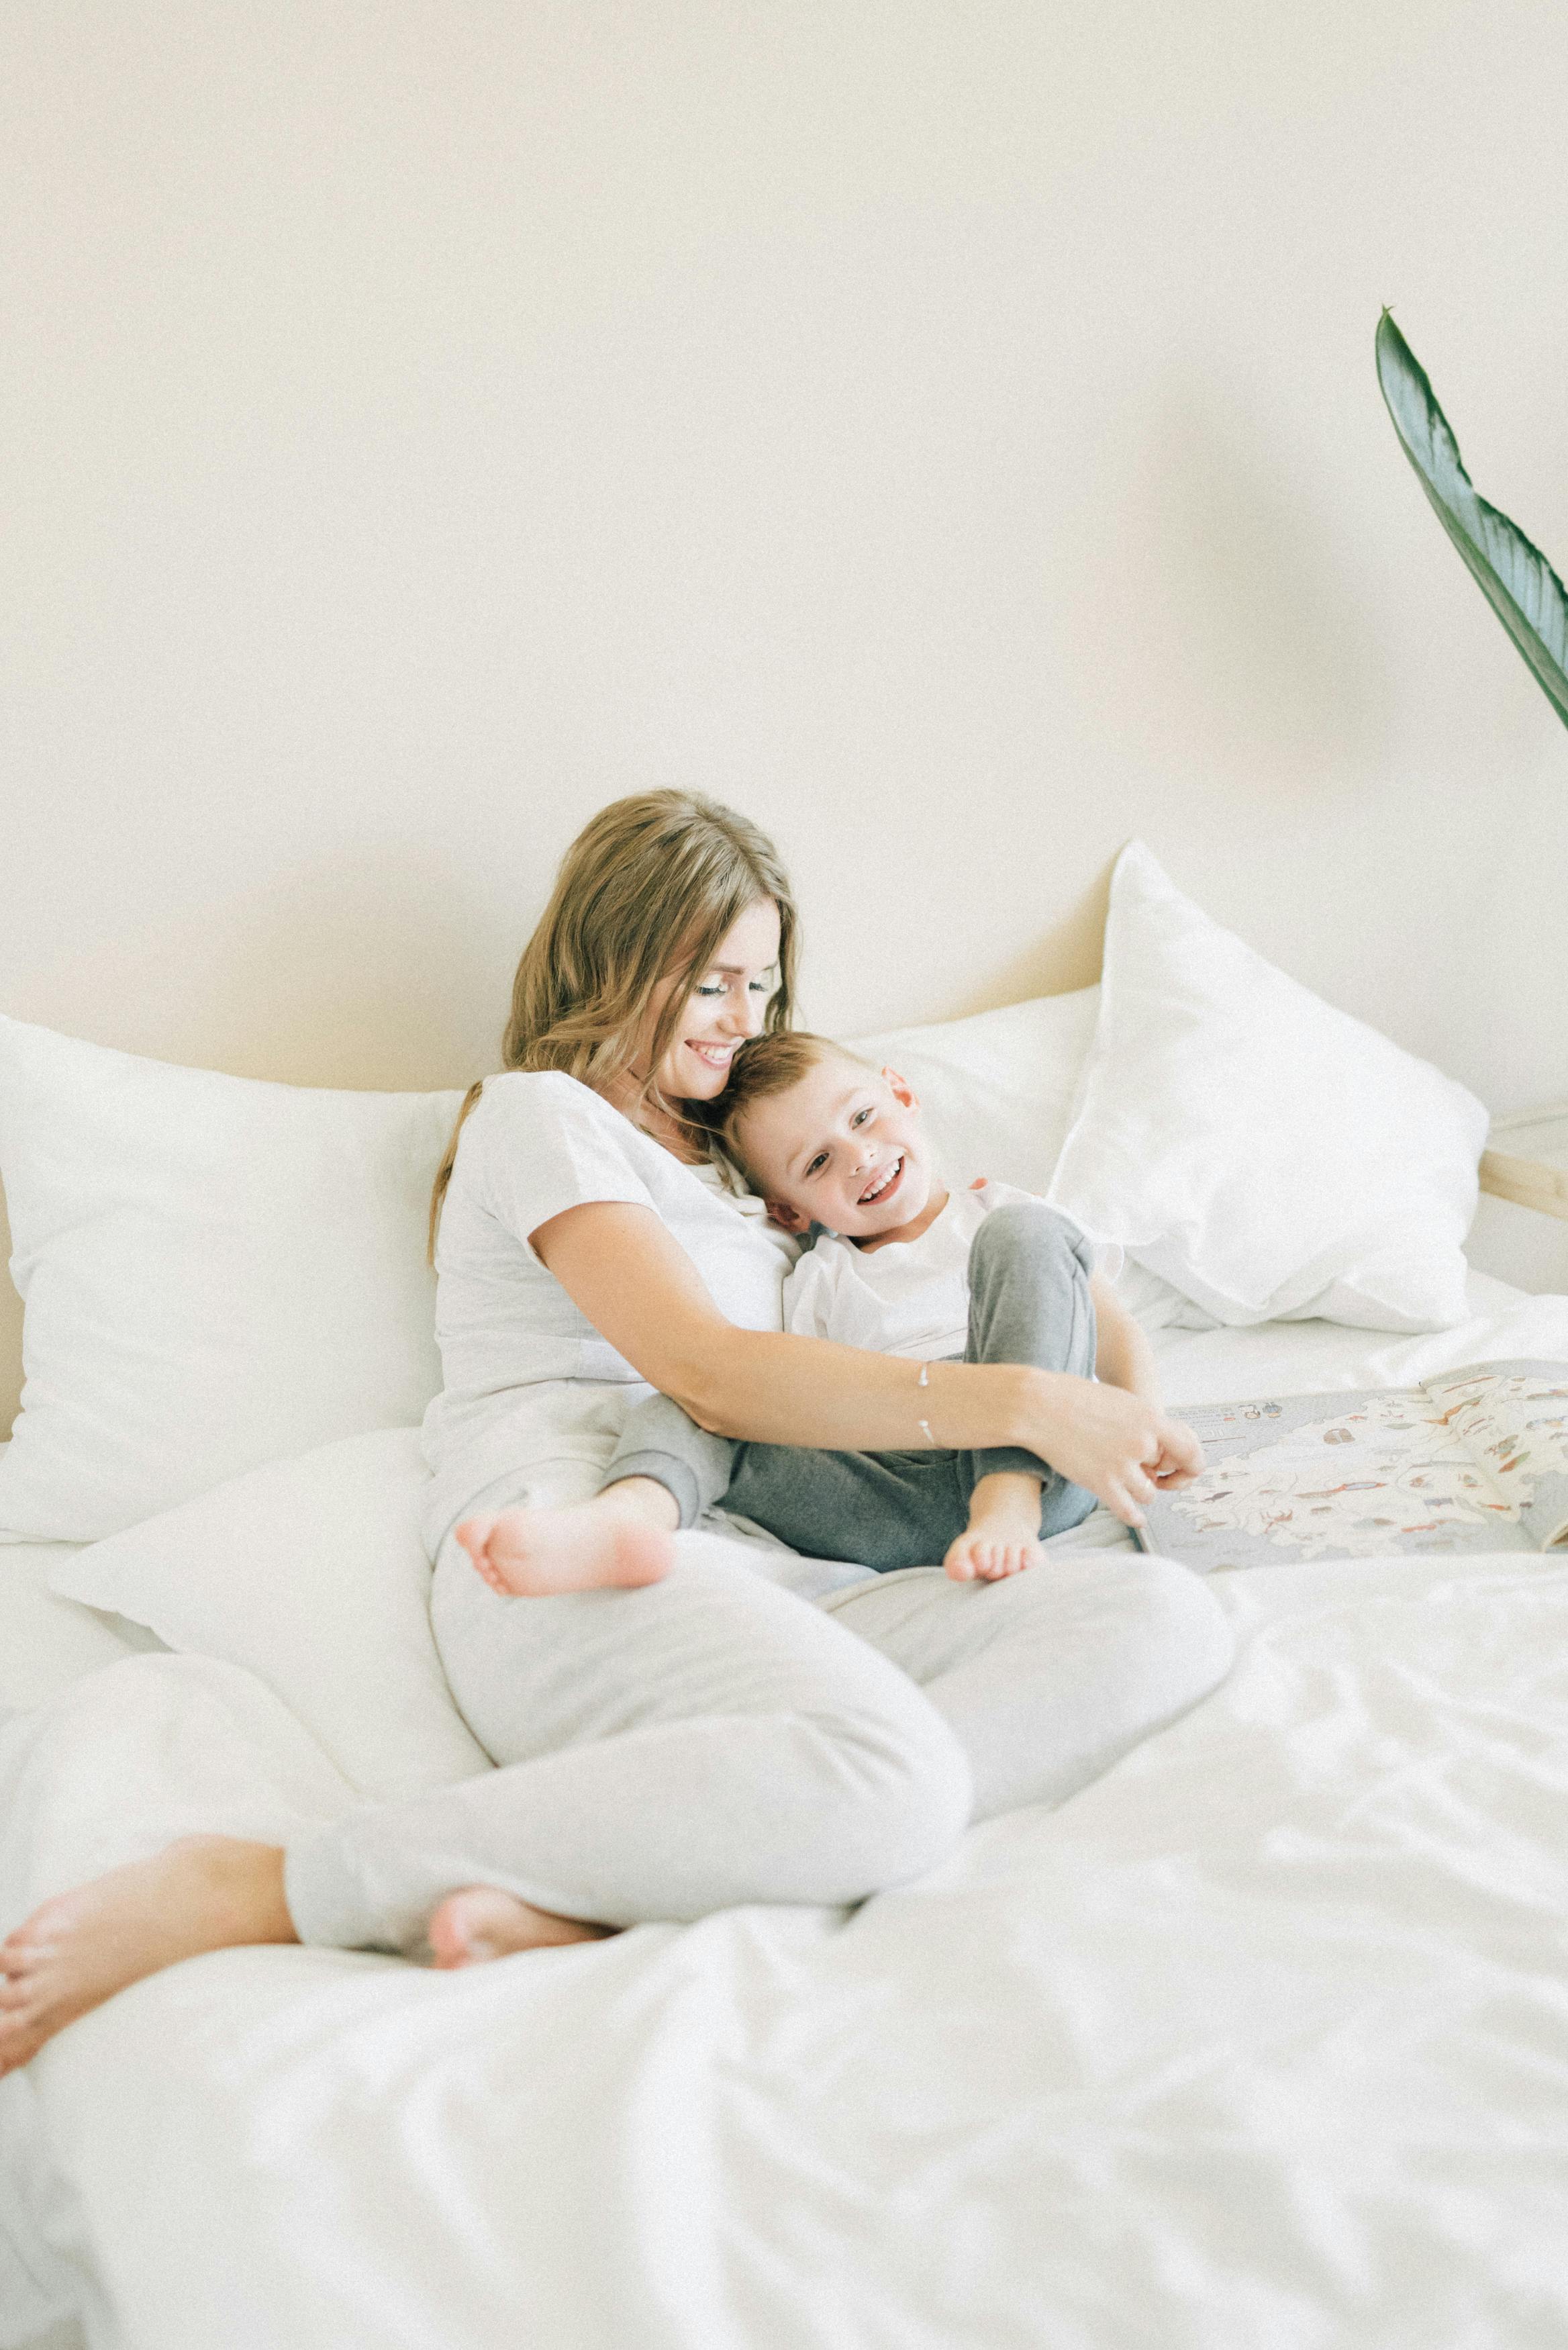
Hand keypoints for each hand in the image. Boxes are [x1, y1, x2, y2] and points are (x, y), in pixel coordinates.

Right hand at [1019, 1372, 1203, 1528]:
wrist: (1038, 1404)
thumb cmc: (1073, 1397)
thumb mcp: (1120, 1401)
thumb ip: (1143, 1422)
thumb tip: (1158, 1445)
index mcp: (1150, 1417)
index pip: (1190, 1448)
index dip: (1191, 1463)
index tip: (1186, 1470)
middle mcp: (1141, 1442)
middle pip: (1162, 1471)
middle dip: (1152, 1471)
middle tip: (1139, 1468)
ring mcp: (1122, 1465)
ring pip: (1148, 1493)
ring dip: (1140, 1490)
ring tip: (1125, 1483)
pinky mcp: (1101, 1483)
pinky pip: (1129, 1511)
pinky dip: (1135, 1516)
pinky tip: (1135, 1516)